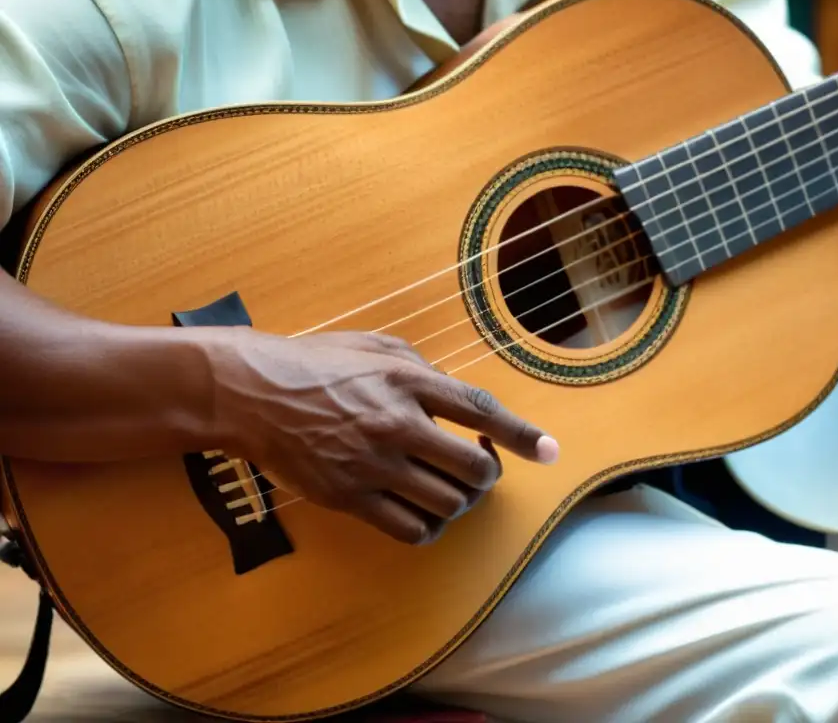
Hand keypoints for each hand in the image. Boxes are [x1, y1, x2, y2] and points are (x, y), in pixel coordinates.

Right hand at [209, 329, 558, 544]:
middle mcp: (395, 423)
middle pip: (473, 469)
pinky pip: (409, 529)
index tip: (549, 451)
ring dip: (459, 502)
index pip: (479, 409)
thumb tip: (458, 399)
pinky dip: (428, 528)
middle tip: (479, 469)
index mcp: (406, 380)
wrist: (251, 393)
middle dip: (488, 475)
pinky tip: (421, 513)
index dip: (521, 433)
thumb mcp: (375, 346)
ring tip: (447, 489)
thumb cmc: (315, 363)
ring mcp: (371, 464)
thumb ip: (424, 369)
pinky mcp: (348, 497)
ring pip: (447, 504)